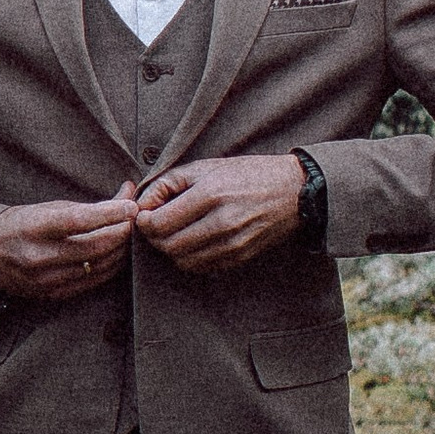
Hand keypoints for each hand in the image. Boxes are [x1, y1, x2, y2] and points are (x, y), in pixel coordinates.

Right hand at [0, 185, 138, 302]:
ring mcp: (47, 280)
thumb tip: (128, 193)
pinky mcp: (53, 295)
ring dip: (121, 251)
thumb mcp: (48, 208)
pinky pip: (92, 282)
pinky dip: (110, 267)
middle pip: (95, 247)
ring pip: (98, 266)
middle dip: (122, 233)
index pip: (78, 221)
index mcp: (34, 229)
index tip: (131, 206)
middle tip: (136, 220)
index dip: (109, 214)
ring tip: (129, 235)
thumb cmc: (21, 224)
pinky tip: (117, 255)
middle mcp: (40, 257)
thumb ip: (89, 205)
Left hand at [131, 153, 305, 274]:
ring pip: (182, 260)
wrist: (294, 191)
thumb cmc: (247, 174)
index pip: (159, 223)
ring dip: (170, 249)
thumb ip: (168, 183)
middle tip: (155, 225)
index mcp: (210, 194)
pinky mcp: (239, 257)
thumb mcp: (206, 166)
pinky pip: (201, 267)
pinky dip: (189, 258)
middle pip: (167, 245)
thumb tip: (141, 204)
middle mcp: (221, 222)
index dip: (143, 222)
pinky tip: (193, 241)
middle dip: (154, 237)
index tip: (144, 215)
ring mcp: (232, 243)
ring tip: (175, 232)